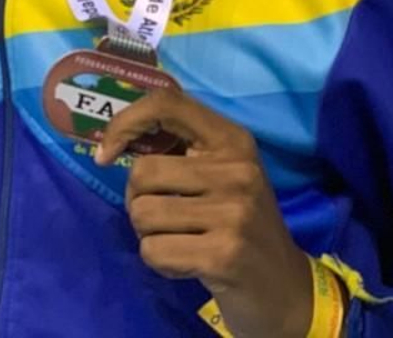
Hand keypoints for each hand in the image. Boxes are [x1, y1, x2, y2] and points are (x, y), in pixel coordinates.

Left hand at [97, 89, 310, 337]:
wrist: (287, 288)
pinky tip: (187, 265)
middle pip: (142, 172)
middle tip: (163, 220)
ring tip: (179, 242)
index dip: (125, 123)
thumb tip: (111, 141)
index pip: (165, 104)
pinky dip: (159, 262)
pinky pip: (153, 251)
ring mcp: (233, 213)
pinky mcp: (224, 255)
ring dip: (148, 235)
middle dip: (137, 201)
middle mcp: (237, 171)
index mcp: (233, 140)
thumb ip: (180, 152)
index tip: (106, 155)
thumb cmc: (241, 226)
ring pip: (142, 213)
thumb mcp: (223, 176)